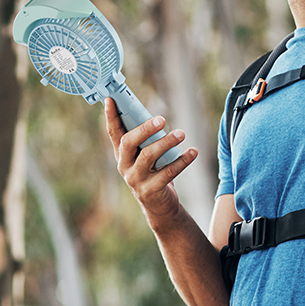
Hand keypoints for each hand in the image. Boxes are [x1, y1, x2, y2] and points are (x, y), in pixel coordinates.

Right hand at [104, 98, 198, 220]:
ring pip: (148, 156)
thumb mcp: (146, 156)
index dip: (111, 116)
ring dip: (166, 142)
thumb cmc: (154, 174)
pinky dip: (182, 160)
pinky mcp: (151, 190)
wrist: (160, 207)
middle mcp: (125, 166)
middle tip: (161, 119)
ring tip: (181, 133)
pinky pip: (168, 172)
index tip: (111, 99)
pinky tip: (193, 151)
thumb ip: (146, 140)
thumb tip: (154, 117)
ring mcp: (136, 179)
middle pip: (128, 143)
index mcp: (122, 155)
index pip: (113, 133)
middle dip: (144, 128)